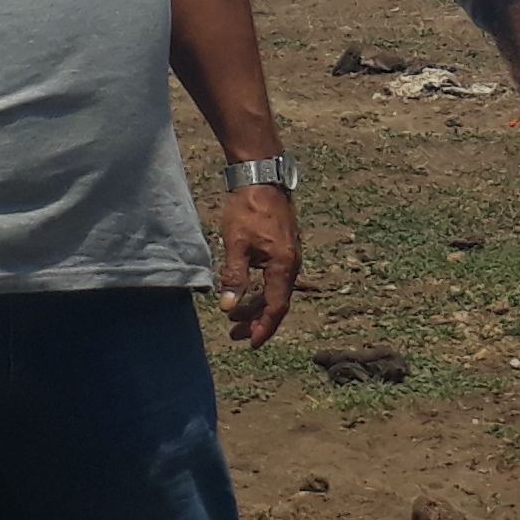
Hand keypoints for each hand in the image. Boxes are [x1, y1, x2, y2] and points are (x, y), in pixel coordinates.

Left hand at [218, 177, 301, 345]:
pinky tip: (245, 290)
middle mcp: (291, 263)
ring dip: (256, 306)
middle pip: (277, 302)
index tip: (251, 343)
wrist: (262, 176)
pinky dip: (261, 290)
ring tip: (235, 316)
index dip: (264, 327)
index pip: (276, 307)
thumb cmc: (249, 208)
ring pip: (275, 290)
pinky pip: (274, 278)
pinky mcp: (283, 247)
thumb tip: (228, 307)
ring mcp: (289, 255)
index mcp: (283, 265)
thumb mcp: (236, 244)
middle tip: (235, 334)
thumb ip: (234, 276)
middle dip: (256, 321)